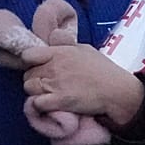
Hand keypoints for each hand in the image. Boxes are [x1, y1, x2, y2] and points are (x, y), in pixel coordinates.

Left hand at [21, 45, 144, 126]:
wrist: (116, 91)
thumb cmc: (103, 70)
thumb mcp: (83, 49)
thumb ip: (65, 45)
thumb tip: (53, 38)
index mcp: (59, 52)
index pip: (28, 55)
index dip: (30, 62)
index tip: (37, 67)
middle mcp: (54, 67)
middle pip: (28, 74)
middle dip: (35, 79)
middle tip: (47, 84)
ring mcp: (55, 84)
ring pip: (29, 88)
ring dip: (36, 93)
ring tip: (49, 95)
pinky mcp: (59, 101)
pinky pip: (36, 103)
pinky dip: (40, 106)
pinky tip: (50, 105)